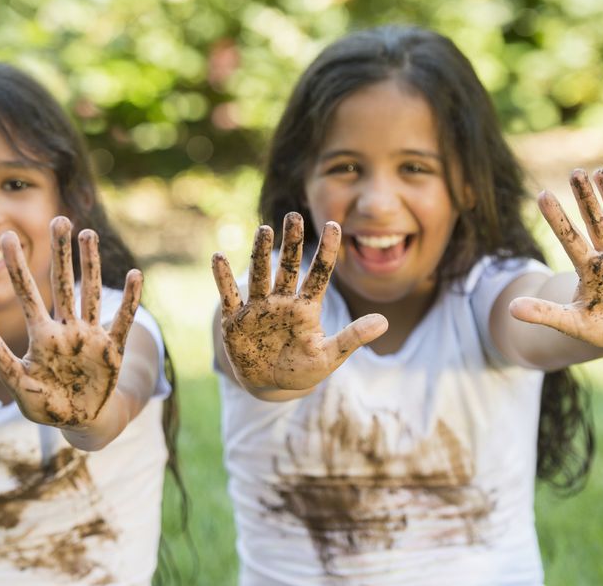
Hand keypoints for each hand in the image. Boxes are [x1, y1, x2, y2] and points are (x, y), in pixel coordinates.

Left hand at [0, 217, 141, 426]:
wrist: (81, 422)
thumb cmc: (46, 405)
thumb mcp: (16, 380)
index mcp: (41, 336)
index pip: (26, 294)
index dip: (16, 266)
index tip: (5, 236)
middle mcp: (66, 328)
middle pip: (62, 284)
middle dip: (61, 253)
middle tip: (58, 219)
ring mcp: (91, 336)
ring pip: (91, 293)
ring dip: (90, 265)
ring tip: (88, 234)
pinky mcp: (113, 349)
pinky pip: (123, 320)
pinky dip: (130, 299)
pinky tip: (134, 274)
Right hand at [212, 211, 387, 391]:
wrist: (269, 386)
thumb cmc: (302, 369)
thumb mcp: (329, 357)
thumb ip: (353, 338)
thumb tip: (384, 322)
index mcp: (306, 307)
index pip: (319, 275)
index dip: (327, 252)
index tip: (335, 225)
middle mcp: (282, 301)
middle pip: (288, 267)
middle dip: (291, 243)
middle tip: (294, 216)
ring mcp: (258, 308)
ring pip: (260, 275)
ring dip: (260, 254)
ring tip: (263, 230)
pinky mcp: (235, 320)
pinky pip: (229, 295)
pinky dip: (223, 278)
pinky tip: (218, 257)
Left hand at [510, 168, 602, 346]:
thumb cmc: (597, 326)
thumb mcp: (570, 322)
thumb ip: (544, 314)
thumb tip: (510, 309)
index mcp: (587, 268)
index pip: (569, 238)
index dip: (557, 218)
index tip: (542, 194)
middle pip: (594, 222)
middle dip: (585, 198)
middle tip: (575, 173)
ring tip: (602, 172)